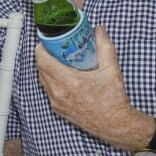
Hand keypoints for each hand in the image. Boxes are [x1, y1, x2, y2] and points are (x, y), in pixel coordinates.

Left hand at [35, 26, 145, 145]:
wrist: (115, 125)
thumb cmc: (114, 99)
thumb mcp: (111, 70)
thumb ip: (104, 47)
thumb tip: (99, 30)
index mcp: (69, 82)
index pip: (42, 60)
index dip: (42, 47)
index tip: (47, 41)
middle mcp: (59, 93)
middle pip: (40, 68)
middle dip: (45, 55)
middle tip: (55, 48)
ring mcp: (56, 102)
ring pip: (42, 79)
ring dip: (46, 68)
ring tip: (58, 59)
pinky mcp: (57, 109)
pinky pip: (47, 90)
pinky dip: (51, 80)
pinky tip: (62, 75)